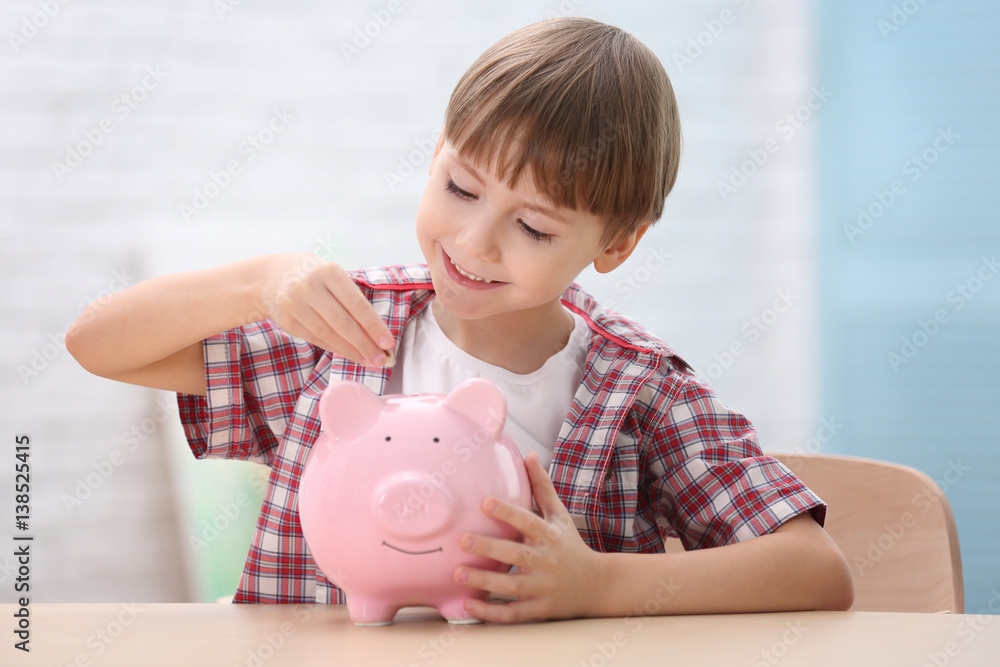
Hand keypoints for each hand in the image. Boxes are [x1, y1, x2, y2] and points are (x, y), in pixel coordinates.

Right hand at [257, 253, 393, 366]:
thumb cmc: (312, 275)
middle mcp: (309, 286)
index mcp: (328, 271)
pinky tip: (348, 353)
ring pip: (327, 333)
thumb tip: (375, 332)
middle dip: (364, 344)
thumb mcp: (332, 275)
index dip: (372, 325)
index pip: (355, 303)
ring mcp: (294, 304)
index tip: (387, 343)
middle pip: (342, 322)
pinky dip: (333, 347)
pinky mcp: (286, 320)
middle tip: (380, 359)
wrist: (270, 277)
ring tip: (367, 360)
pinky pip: (315, 338)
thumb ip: (351, 298)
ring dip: (350, 350)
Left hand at [454, 452, 604, 621]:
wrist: (598, 586)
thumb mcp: (560, 516)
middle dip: (489, 548)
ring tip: (458, 573)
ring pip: (512, 587)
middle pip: (517, 555)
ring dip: (485, 581)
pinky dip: (491, 613)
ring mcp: (544, 588)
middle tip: (461, 540)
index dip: (508, 512)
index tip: (485, 502)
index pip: (528, 521)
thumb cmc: (571, 546)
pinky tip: (468, 604)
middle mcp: (548, 562)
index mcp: (551, 536)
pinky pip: (514, 614)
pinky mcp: (540, 610)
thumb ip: (543, 488)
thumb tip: (529, 455)